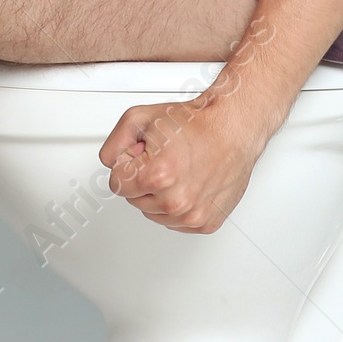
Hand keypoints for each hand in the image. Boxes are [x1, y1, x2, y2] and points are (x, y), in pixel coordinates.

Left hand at [99, 93, 267, 234]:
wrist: (233, 127)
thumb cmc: (196, 123)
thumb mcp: (140, 118)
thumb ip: (114, 144)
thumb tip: (110, 163)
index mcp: (157, 176)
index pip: (117, 184)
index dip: (128, 164)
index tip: (143, 154)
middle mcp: (176, 201)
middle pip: (134, 200)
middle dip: (143, 179)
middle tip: (164, 158)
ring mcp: (192, 215)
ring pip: (154, 213)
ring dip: (160, 194)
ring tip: (179, 169)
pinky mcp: (206, 223)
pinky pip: (176, 222)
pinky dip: (179, 206)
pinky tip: (189, 183)